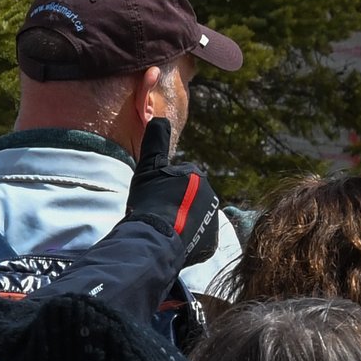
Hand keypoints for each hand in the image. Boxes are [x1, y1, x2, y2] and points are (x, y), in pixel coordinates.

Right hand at [125, 118, 219, 262]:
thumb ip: (156, 141)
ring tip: (163, 229)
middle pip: (188, 198)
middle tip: (157, 213)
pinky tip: (172, 241)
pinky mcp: (210, 242)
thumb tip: (160, 118)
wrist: (154, 237)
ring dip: (181, 221)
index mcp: (196, 175)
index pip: (178, 178)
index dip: (162, 187)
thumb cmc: (150, 200)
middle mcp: (210, 195)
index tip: (152, 197)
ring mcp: (212, 220)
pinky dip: (186, 239)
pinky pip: (197, 238)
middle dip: (174, 204)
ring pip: (193, 217)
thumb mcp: (148, 166)